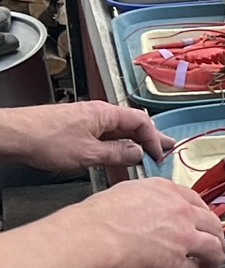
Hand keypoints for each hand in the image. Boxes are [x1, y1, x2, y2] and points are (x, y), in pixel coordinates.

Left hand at [0, 101, 168, 173]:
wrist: (16, 135)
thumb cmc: (45, 139)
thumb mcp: (88, 154)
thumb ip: (117, 154)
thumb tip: (136, 154)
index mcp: (105, 114)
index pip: (142, 122)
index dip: (154, 139)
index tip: (158, 155)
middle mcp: (98, 113)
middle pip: (132, 123)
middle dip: (150, 137)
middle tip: (166, 147)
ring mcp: (86, 119)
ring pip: (118, 129)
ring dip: (134, 141)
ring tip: (146, 152)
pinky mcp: (76, 127)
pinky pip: (104, 133)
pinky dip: (117, 143)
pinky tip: (117, 153)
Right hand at [77, 178, 224, 267]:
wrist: (93, 237)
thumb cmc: (99, 218)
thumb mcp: (127, 192)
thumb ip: (147, 199)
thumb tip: (147, 205)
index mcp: (168, 192)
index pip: (197, 202)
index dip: (203, 215)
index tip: (203, 221)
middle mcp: (181, 212)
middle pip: (213, 224)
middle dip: (216, 236)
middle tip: (215, 243)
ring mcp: (183, 238)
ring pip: (213, 248)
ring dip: (215, 257)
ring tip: (212, 264)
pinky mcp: (177, 262)